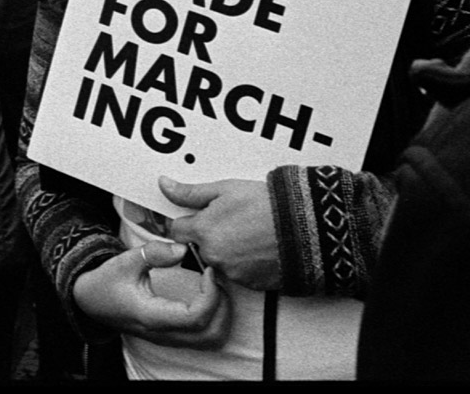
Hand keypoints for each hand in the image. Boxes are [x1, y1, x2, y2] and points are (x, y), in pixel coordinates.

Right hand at [72, 242, 231, 348]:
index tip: (208, 270)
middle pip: (210, 334)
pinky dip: (214, 319)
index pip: (195, 317)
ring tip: (213, 288)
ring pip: (211, 340)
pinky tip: (206, 297)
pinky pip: (204, 338)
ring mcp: (169, 339)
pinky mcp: (172, 337)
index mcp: (152, 316)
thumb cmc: (107, 282)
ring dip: (221, 315)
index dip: (210, 294)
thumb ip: (154, 253)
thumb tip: (182, 249)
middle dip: (222, 306)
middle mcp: (163, 334)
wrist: (90, 302)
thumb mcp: (126, 261)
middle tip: (215, 279)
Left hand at [152, 177, 281, 292]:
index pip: (176, 231)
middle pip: (198, 247)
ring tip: (248, 233)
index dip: (188, 221)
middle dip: (209, 236)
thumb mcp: (224, 189)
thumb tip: (164, 185)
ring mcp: (232, 272)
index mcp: (203, 231)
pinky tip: (257, 248)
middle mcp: (213, 255)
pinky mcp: (250, 284)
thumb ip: (190, 192)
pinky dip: (244, 264)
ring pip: (218, 261)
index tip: (201, 216)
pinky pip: (238, 274)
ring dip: (226, 251)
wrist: (304, 227)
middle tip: (231, 222)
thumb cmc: (267, 205)